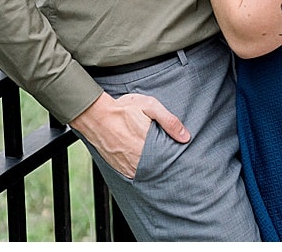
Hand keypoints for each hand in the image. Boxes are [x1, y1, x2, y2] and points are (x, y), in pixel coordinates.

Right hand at [69, 91, 189, 178]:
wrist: (95, 116)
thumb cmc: (123, 109)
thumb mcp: (150, 106)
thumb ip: (169, 121)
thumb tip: (185, 136)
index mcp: (147, 146)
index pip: (168, 160)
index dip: (175, 158)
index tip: (181, 156)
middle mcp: (137, 160)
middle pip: (158, 168)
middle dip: (165, 164)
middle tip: (170, 159)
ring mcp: (126, 166)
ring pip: (146, 173)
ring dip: (153, 168)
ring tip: (157, 159)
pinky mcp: (118, 168)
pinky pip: (133, 174)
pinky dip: (140, 169)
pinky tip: (144, 161)